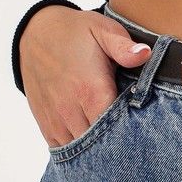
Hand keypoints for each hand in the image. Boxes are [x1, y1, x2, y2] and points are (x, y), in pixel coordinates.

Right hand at [19, 6, 152, 148]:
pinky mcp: (45, 122)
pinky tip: (92, 144)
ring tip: (115, 142)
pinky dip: (78, 151)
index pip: (116, 127)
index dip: (132, 131)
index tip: (144, 129)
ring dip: (97, 149)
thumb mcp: (103, 30)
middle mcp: (71, 109)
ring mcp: (56, 119)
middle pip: (99, 143)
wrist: (36, 33)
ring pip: (81, 150)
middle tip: (134, 139)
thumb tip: (145, 54)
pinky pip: (62, 149)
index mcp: (91, 90)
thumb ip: (124, 47)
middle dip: (117, 143)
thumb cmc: (75, 32)